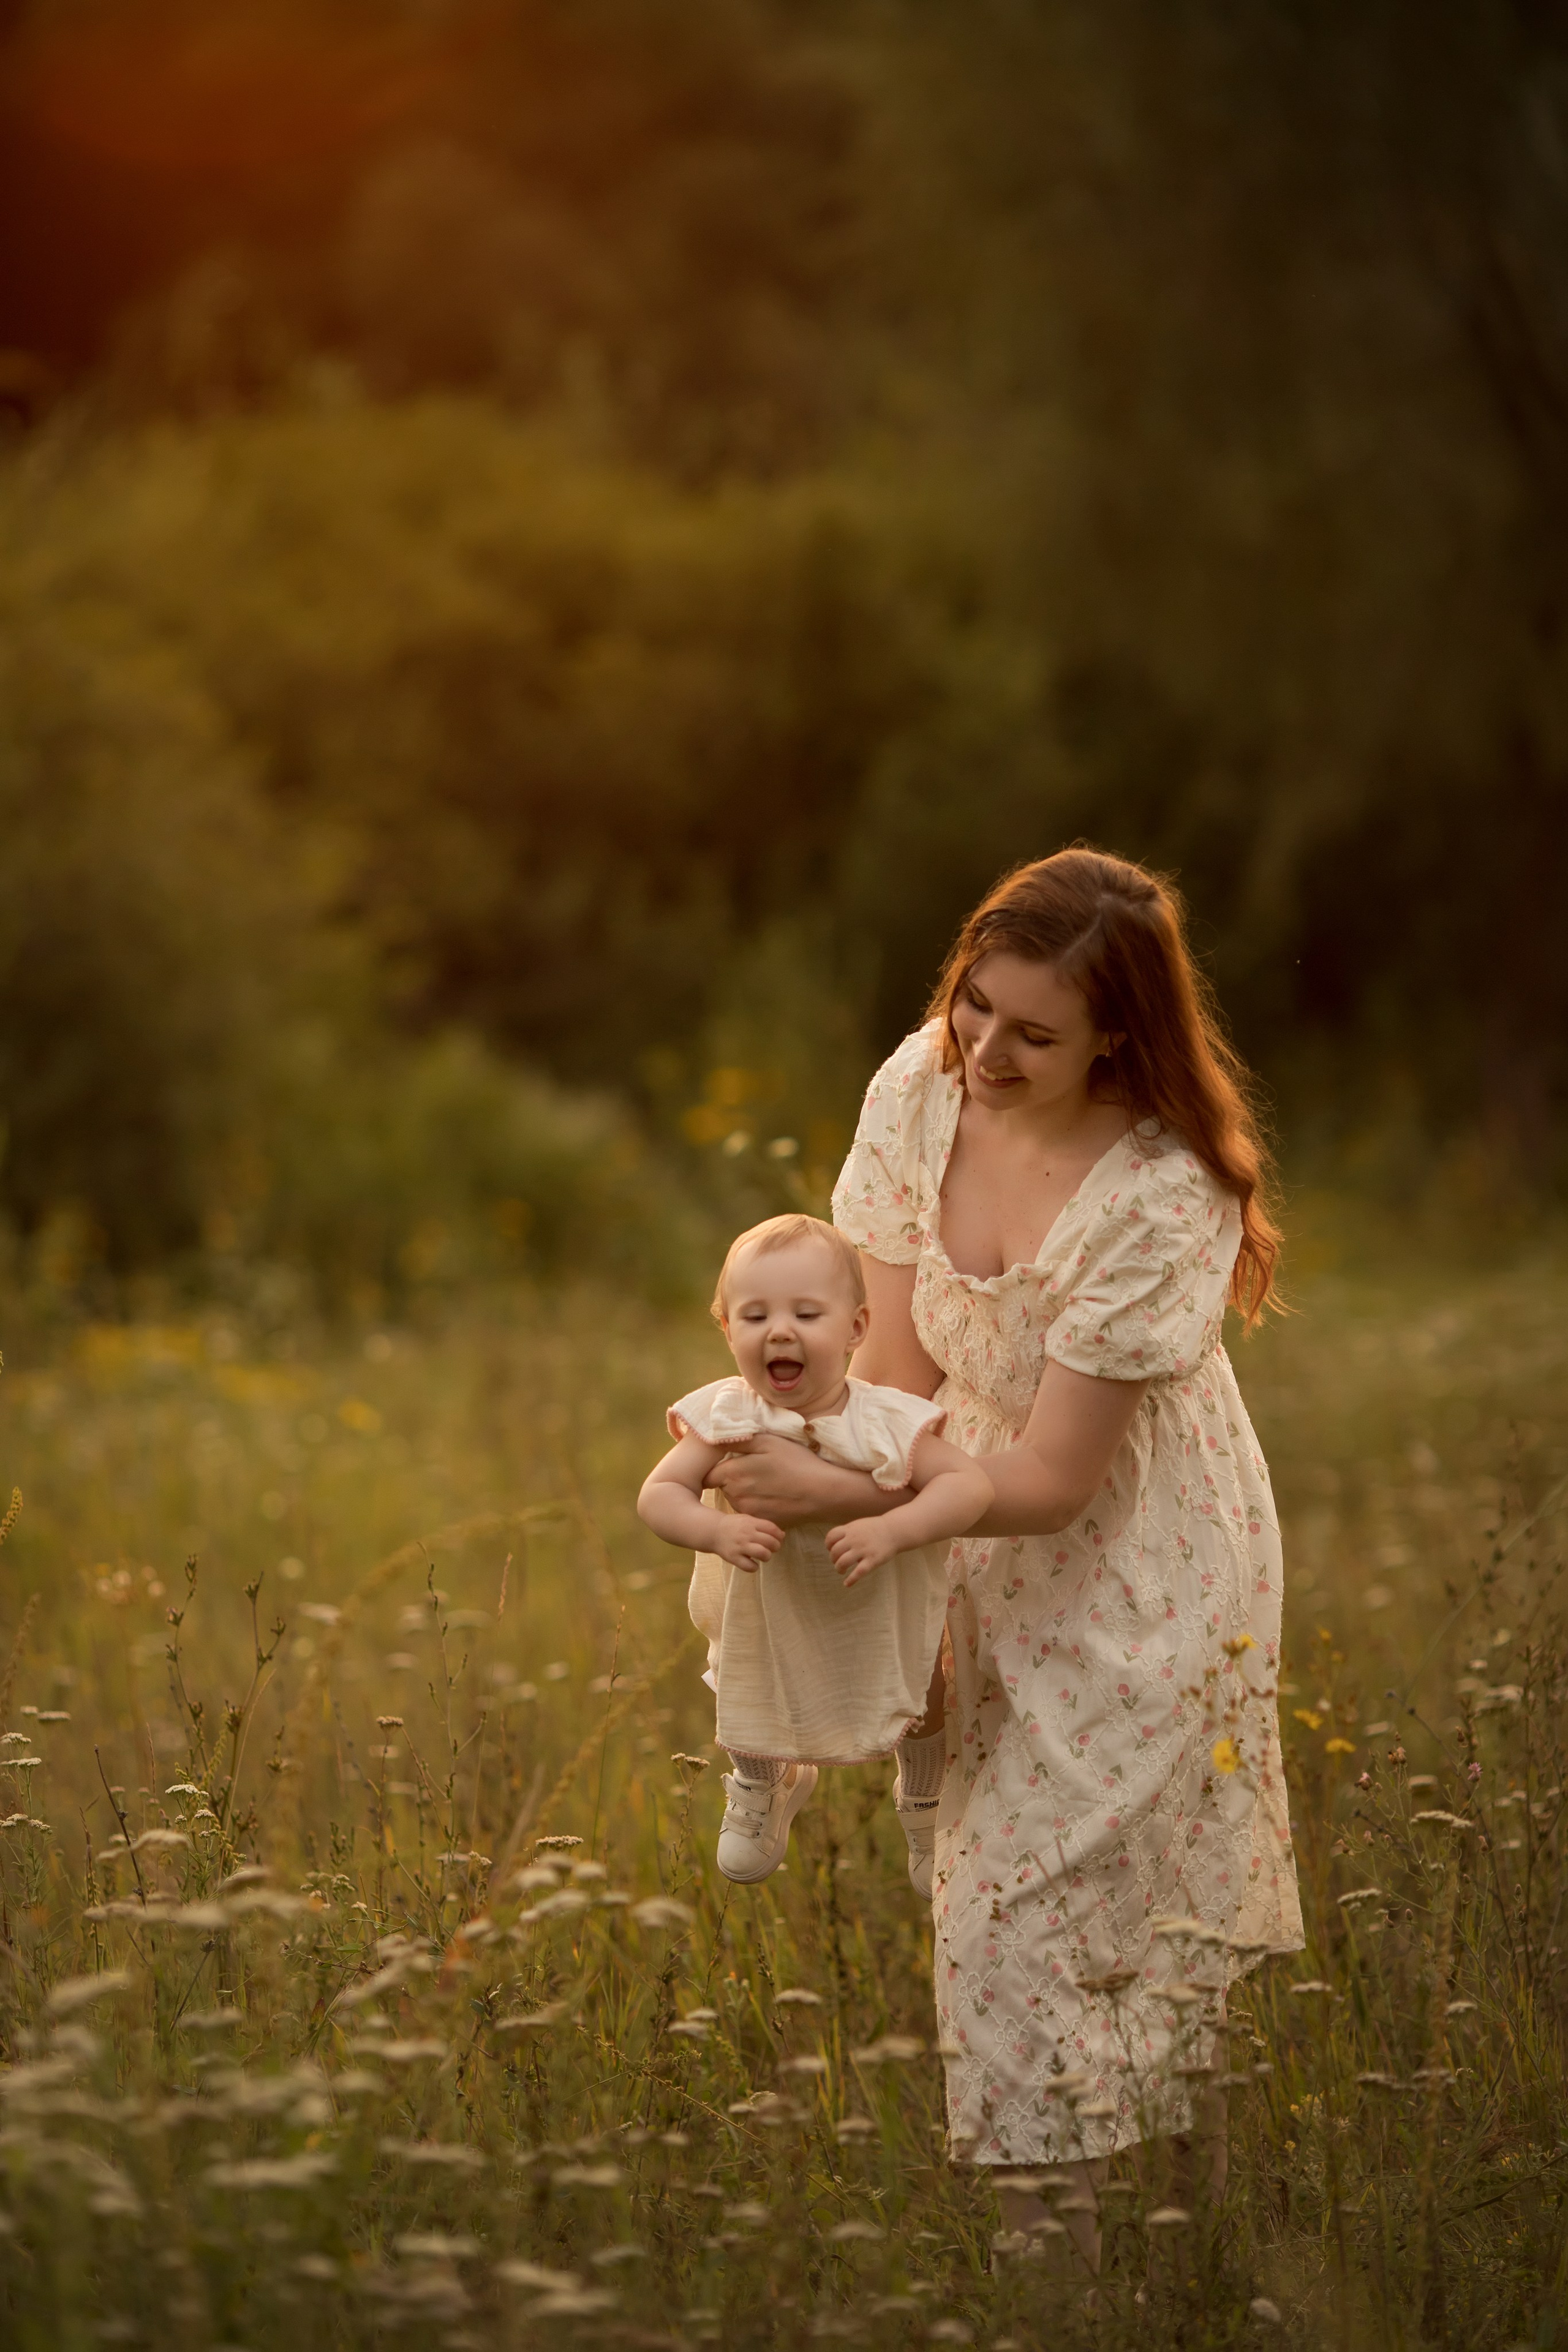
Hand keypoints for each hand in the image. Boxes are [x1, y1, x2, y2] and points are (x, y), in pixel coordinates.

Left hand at [707, 1436, 854, 1527]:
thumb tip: (714, 1440)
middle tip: (754, 1469)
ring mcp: (748, 1511)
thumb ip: (738, 1441)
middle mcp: (736, 1495)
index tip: (728, 1462)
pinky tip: (774, 1495)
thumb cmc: (796, 1462)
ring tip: (767, 1482)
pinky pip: (750, 1511)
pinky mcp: (761, 1521)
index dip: (716, 1467)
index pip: (709, 1474)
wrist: (823, 1492)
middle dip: (732, 1478)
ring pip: (736, 1499)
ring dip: (744, 1491)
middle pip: (723, 1486)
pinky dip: (757, 1503)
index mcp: (734, 1473)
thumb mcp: (768, 1442)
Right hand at [711, 1513, 783, 1572]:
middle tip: (771, 1549)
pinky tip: (752, 1563)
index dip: (779, 1535)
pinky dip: (754, 1567)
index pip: (772, 1528)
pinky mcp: (733, 1558)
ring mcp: (740, 1546)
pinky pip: (749, 1566)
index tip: (778, 1539)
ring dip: (767, 1556)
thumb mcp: (748, 1520)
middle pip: (770, 1542)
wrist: (713, 1532)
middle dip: (775, 1547)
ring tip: (763, 1556)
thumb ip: (764, 1526)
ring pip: (762, 1554)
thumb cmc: (734, 1526)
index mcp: (751, 1523)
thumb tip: (782, 1535)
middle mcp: (746, 1534)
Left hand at [825, 1517, 897, 1587]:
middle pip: (835, 1552)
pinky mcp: (872, 1560)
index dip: (828, 1545)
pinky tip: (847, 1584)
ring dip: (839, 1568)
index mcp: (850, 1529)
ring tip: (841, 1571)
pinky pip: (858, 1572)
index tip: (831, 1549)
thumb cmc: (876, 1528)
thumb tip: (835, 1543)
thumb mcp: (859, 1525)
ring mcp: (863, 1550)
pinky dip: (851, 1580)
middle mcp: (854, 1539)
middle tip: (837, 1562)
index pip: (831, 1537)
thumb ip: (847, 1533)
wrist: (894, 1531)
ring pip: (843, 1562)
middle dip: (833, 1559)